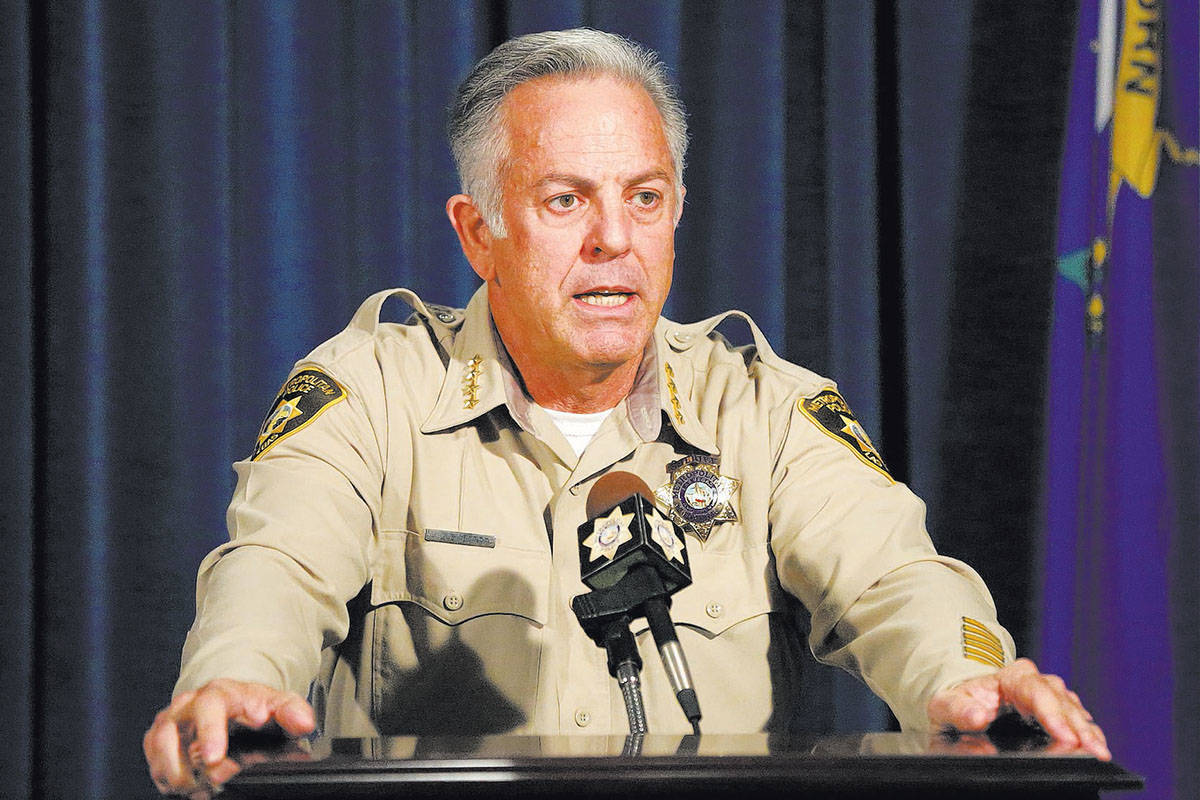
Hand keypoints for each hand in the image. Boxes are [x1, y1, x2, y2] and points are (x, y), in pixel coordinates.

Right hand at [143, 678, 315, 796]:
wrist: (236, 705)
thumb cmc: (256, 707)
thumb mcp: (279, 705)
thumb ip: (293, 712)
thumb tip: (304, 724)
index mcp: (219, 693)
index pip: (208, 706)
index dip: (209, 732)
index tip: (214, 758)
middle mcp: (187, 704)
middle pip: (170, 733)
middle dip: (186, 766)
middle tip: (209, 783)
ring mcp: (169, 722)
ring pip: (158, 752)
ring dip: (177, 776)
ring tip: (201, 788)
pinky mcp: (157, 740)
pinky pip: (155, 765)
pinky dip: (170, 782)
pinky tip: (193, 788)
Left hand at [927, 658, 1109, 759]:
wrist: (960, 703)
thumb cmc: (956, 702)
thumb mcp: (945, 705)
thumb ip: (958, 710)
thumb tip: (978, 716)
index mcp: (1009, 676)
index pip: (1036, 691)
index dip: (1053, 714)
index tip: (1066, 737)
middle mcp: (1033, 682)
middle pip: (1061, 701)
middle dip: (1079, 727)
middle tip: (1094, 751)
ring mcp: (1047, 696)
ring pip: (1073, 709)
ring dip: (1088, 731)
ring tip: (1100, 752)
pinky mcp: (1054, 711)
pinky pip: (1076, 718)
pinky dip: (1087, 732)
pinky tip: (1096, 746)